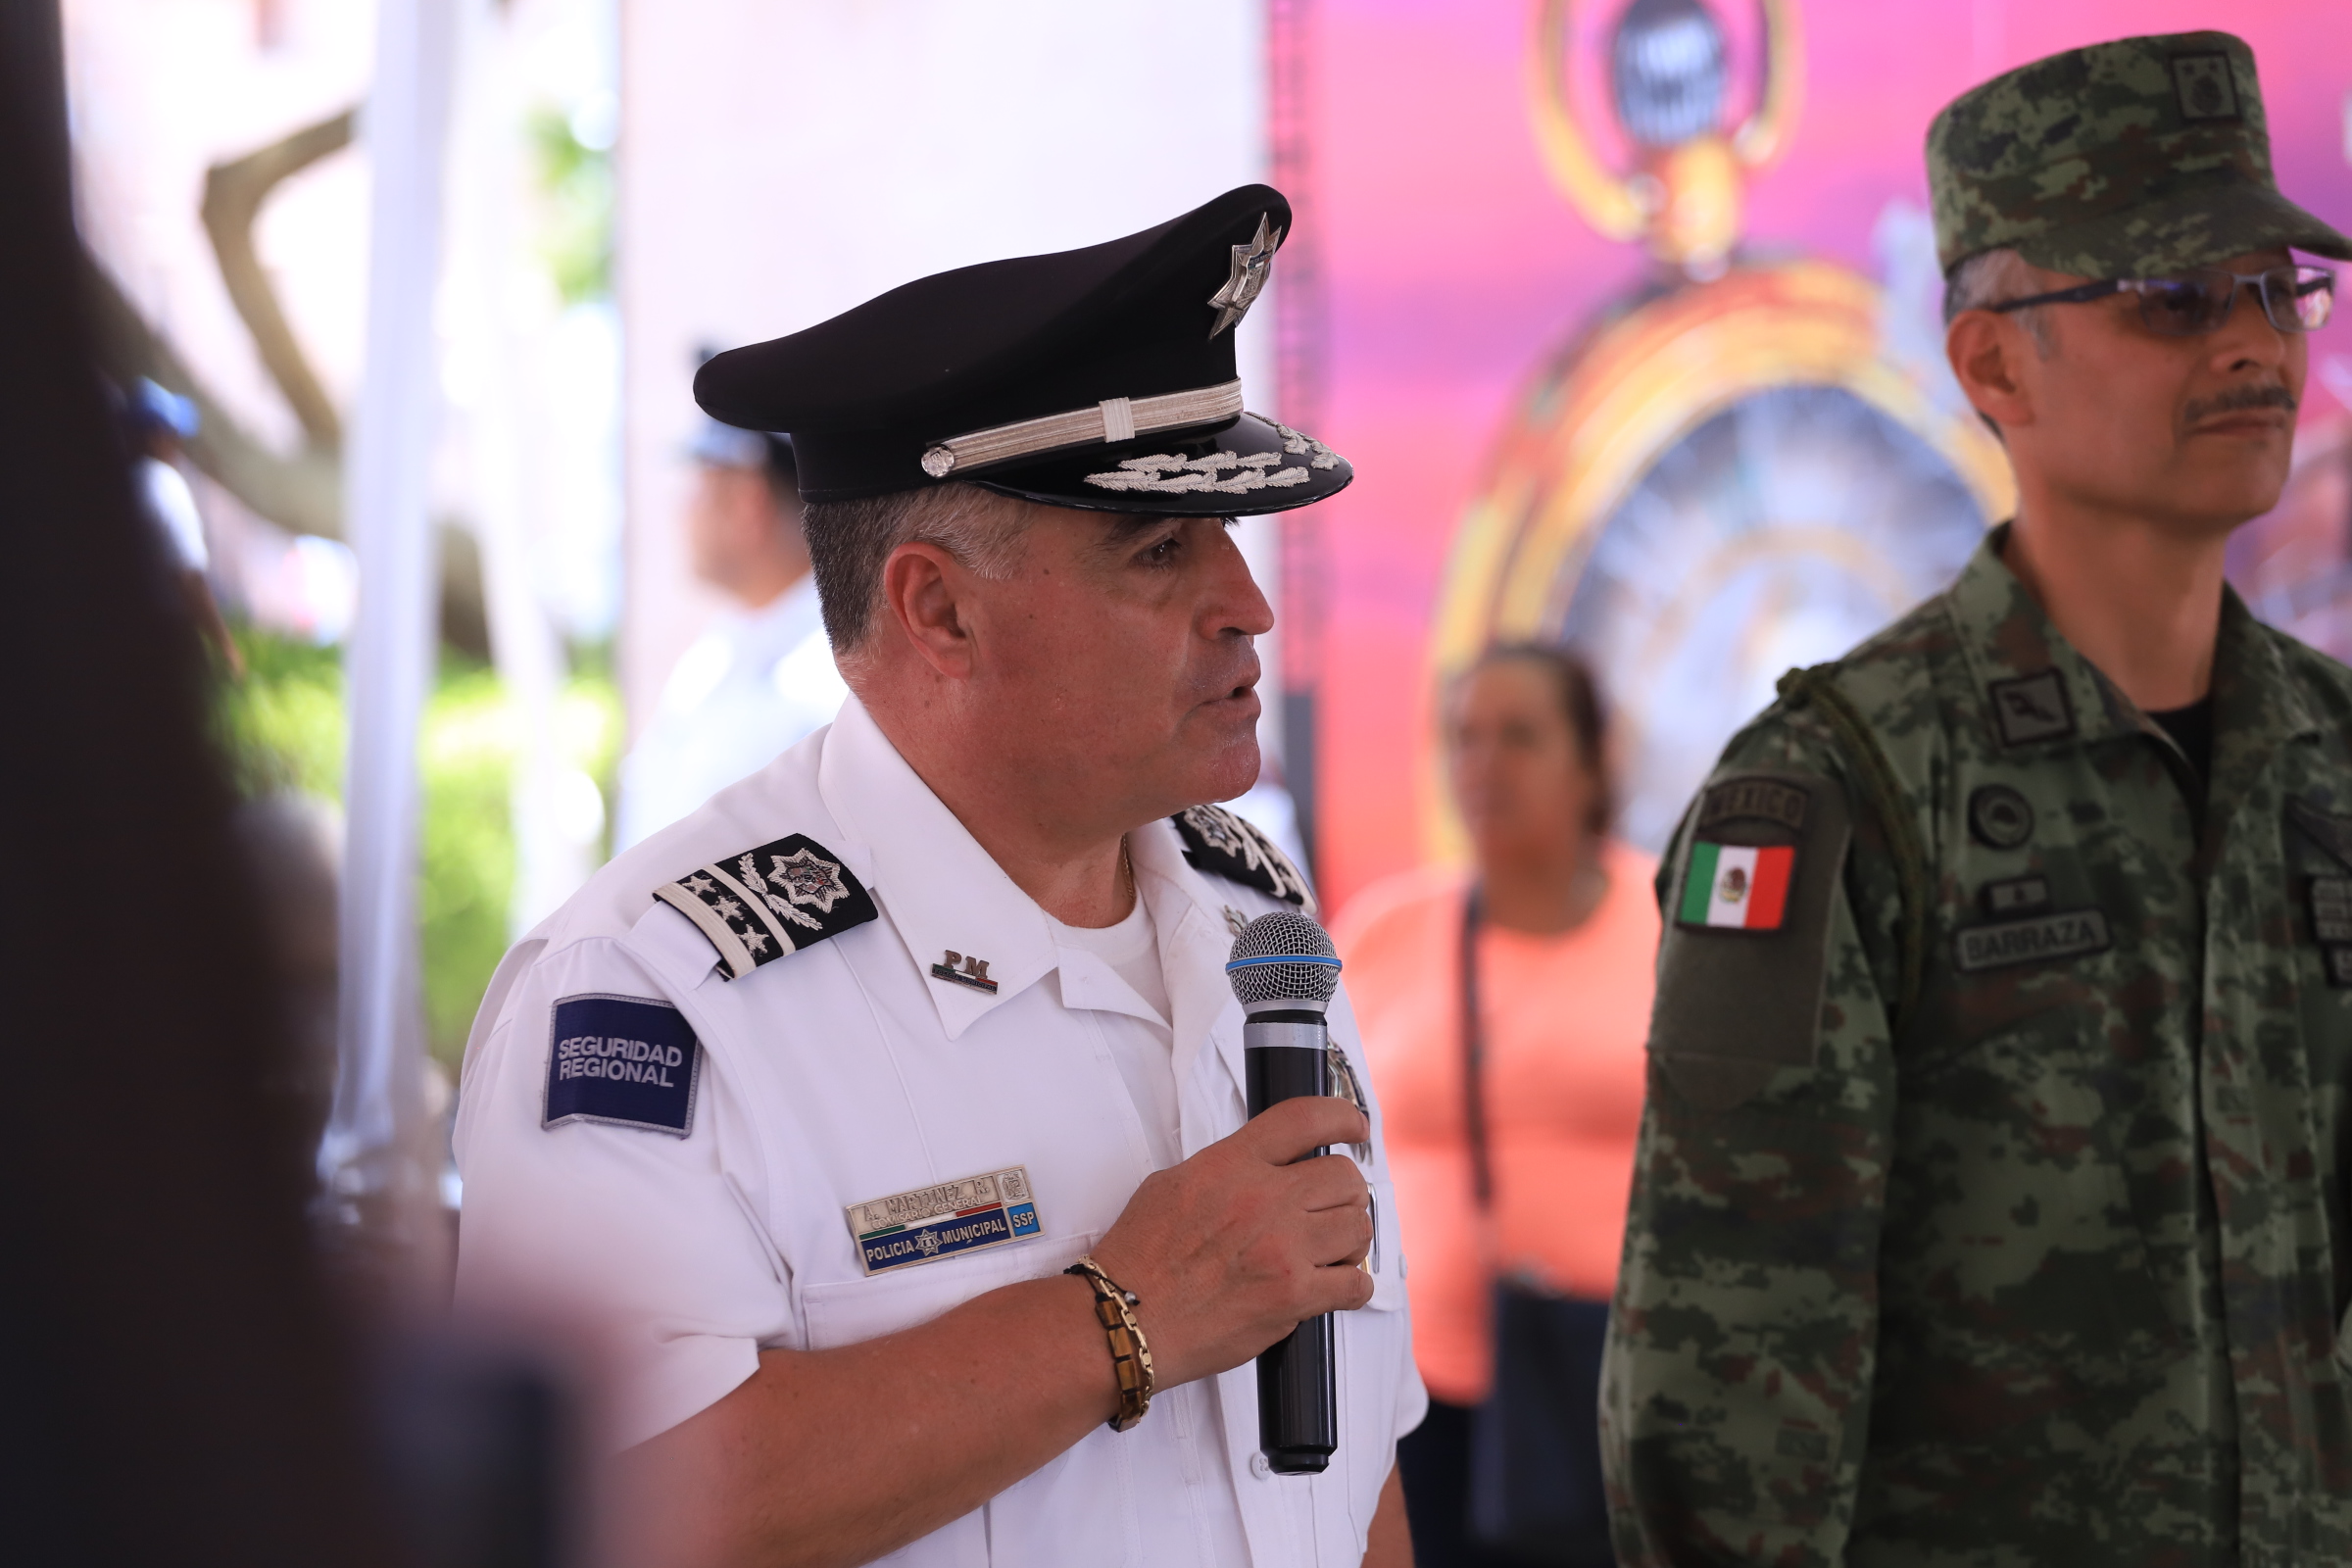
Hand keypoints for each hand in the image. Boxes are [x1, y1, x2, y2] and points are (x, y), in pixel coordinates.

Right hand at [1086, 1095, 1373, 1389]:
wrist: (1125, 1318)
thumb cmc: (1140, 1259)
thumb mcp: (1171, 1185)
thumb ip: (1224, 1169)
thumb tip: (1260, 1168)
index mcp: (1231, 1165)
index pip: (1304, 1120)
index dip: (1340, 1116)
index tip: (1353, 1125)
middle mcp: (1263, 1200)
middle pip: (1344, 1176)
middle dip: (1347, 1191)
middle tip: (1334, 1205)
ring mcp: (1282, 1249)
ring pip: (1358, 1227)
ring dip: (1350, 1238)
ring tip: (1330, 1250)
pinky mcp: (1292, 1297)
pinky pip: (1355, 1283)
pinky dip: (1352, 1285)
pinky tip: (1334, 1285)